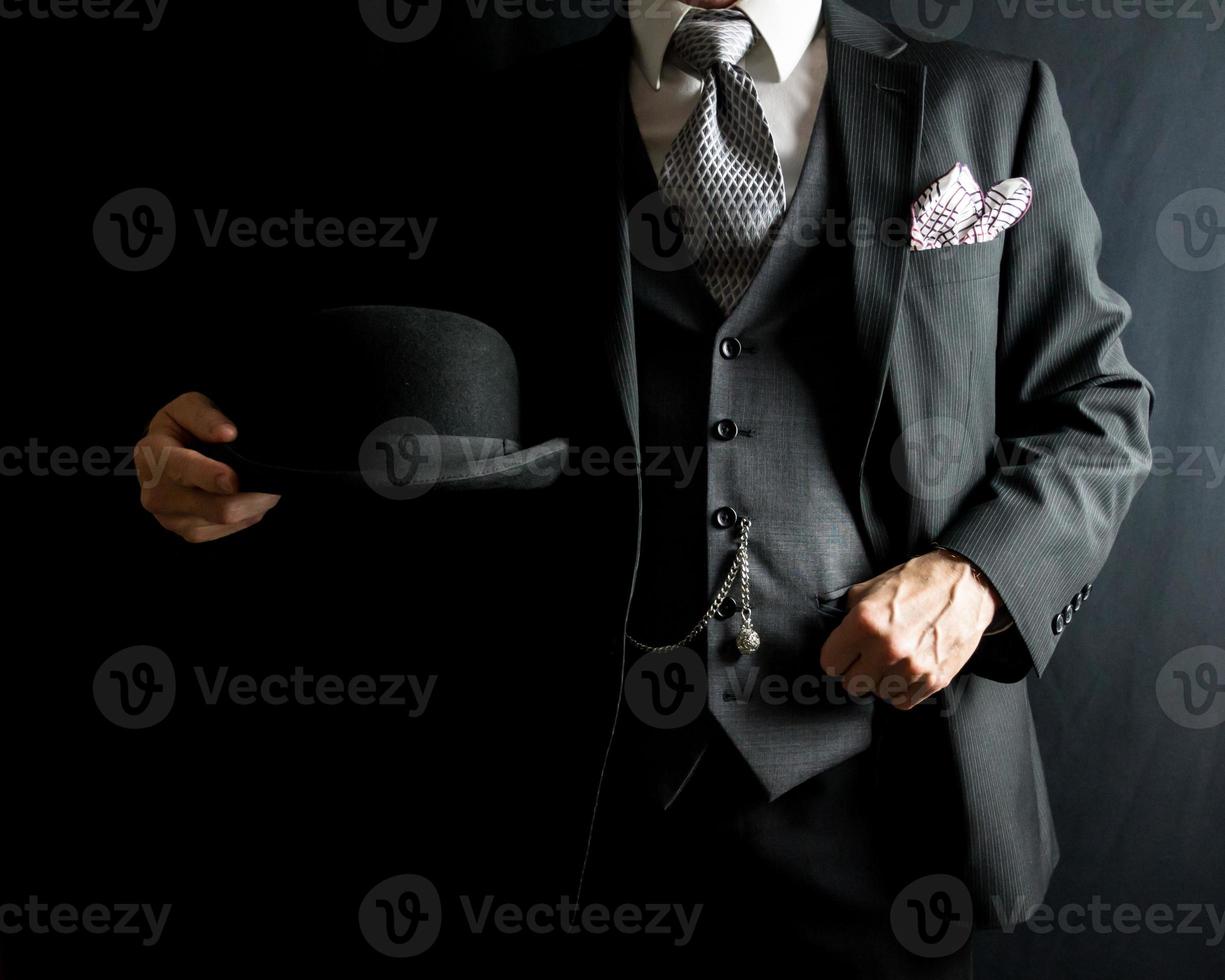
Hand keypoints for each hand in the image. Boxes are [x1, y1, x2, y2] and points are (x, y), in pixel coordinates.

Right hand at [135, 392, 280, 542]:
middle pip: (216, 508)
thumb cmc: (181, 429)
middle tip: (273, 482)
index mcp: (153, 456)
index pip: (184, 470)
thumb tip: (226, 434)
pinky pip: (229, 530)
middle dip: (252, 496)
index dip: (211, 476)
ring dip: (253, 504)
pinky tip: (246, 497)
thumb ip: (204, 416)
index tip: (234, 480)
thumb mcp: (187, 407)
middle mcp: (157, 493)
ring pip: (228, 522)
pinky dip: (246, 514)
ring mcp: (171, 518)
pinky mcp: (189, 533)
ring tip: (259, 485)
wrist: (164, 457)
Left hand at [818, 550, 1000, 709]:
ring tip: (890, 661)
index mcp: (865, 622)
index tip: (843, 654)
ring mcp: (912, 667)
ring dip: (880, 680)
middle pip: (851, 684)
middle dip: (856, 671)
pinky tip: (904, 673)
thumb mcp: (873, 586)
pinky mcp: (935, 679)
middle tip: (866, 658)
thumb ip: (849, 611)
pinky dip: (900, 691)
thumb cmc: (919, 582)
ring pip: (878, 693)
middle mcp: (887, 648)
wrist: (967, 584)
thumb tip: (838, 631)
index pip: (830, 662)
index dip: (835, 657)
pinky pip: (903, 701)